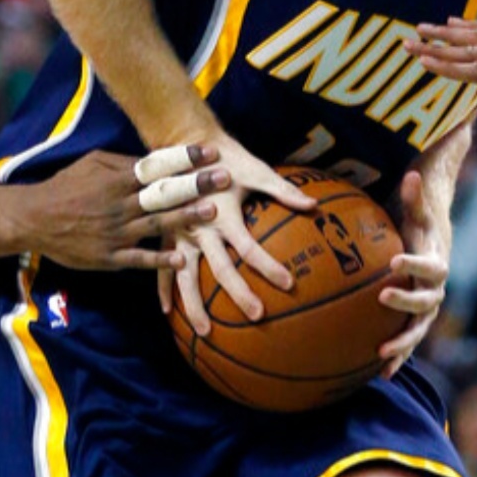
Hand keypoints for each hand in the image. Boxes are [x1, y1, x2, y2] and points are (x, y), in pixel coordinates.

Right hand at [26, 145, 228, 271]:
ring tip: (213, 212)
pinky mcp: (109, 257)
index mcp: (116, 180)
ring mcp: (115, 232)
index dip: (185, 158)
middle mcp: (119, 205)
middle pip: (163, 193)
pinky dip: (160, 259)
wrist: (33, 219)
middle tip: (224, 178)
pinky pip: (139, 258)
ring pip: (156, 224)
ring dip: (186, 218)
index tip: (210, 152)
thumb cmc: (66, 187)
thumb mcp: (91, 163)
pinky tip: (182, 259)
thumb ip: (122, 162)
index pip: (157, 166)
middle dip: (196, 184)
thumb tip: (153, 161)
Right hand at [159, 134, 318, 335]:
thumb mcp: (257, 171)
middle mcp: (200, 228)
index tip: (289, 283)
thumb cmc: (227, 158)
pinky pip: (162, 266)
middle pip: (222, 270)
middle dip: (239, 294)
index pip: (250, 247)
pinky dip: (163, 289)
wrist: (184, 143)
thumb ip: (284, 191)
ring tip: (205, 333)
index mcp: (224, 215)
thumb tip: (314, 204)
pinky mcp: (165, 234)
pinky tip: (168, 312)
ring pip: (186, 277)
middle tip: (256, 317)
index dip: (269, 266)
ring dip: (195, 306)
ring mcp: (179, 234)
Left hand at [379, 169, 447, 376]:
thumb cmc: (419, 229)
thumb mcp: (417, 213)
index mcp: (436, 263)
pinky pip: (407, 344)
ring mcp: (427, 311)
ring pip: (418, 330)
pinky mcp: (415, 325)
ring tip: (380, 353)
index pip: (430, 266)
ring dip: (402, 343)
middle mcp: (436, 291)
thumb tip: (412, 173)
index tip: (394, 261)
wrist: (432, 252)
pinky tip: (378, 375)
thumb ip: (414, 197)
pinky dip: (396, 358)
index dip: (415, 264)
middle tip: (382, 297)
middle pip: (426, 301)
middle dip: (405, 302)